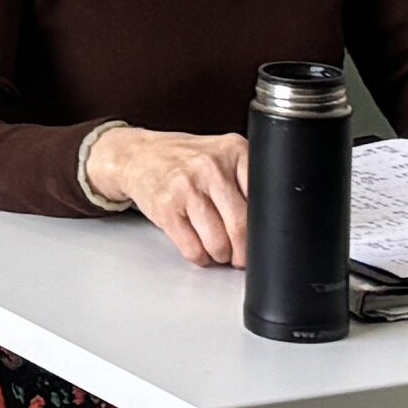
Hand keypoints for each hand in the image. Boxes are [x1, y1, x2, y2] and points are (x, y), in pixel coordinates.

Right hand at [92, 124, 248, 266]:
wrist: (138, 155)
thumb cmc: (185, 161)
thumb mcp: (221, 156)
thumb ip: (246, 180)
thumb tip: (269, 223)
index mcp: (234, 150)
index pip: (263, 201)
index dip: (263, 229)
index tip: (260, 238)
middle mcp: (211, 166)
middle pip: (241, 226)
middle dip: (243, 252)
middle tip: (240, 256)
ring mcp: (186, 186)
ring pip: (218, 243)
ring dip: (221, 255)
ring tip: (218, 250)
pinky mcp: (165, 207)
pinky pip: (192, 249)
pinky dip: (199, 256)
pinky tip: (198, 248)